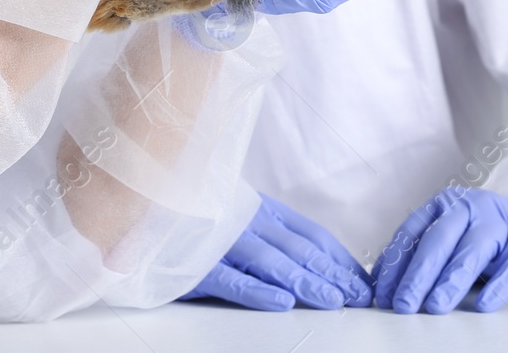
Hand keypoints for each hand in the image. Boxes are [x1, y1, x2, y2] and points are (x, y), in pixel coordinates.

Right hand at [180, 194, 372, 310]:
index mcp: (259, 208)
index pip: (310, 234)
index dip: (340, 258)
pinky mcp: (196, 264)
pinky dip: (257, 291)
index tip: (363, 281)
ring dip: (305, 282)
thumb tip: (326, 262)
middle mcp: (244, 221)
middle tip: (359, 297)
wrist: (144, 205)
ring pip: (270, 263)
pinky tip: (281, 302)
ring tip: (332, 301)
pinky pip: (231, 280)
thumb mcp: (242, 216)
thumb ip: (277, 234)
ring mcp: (220, 242)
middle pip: (297, 249)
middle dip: (332, 275)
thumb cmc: (198, 218)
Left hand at [372, 188, 507, 313]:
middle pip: (438, 242)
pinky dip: (496, 287)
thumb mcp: (453, 238)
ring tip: (434, 307)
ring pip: (471, 253)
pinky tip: (483, 306)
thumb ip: (422, 253)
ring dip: (450, 282)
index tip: (382, 295)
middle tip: (402, 304)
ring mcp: (501, 224)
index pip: (411, 233)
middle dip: (417, 276)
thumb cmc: (489, 239)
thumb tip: (383, 281)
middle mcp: (470, 208)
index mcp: (445, 205)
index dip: (395, 264)